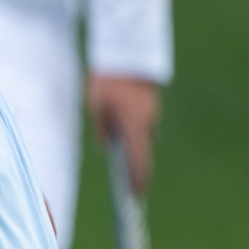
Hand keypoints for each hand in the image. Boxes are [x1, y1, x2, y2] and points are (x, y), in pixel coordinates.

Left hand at [86, 75, 160, 195]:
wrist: (128, 53)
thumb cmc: (108, 80)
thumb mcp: (97, 106)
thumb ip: (102, 128)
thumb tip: (107, 146)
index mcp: (133, 123)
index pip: (138, 158)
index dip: (137, 178)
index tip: (135, 196)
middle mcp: (147, 121)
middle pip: (144, 152)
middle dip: (139, 171)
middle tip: (134, 193)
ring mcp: (152, 114)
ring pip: (144, 139)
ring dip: (137, 154)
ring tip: (130, 174)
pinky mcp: (151, 107)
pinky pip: (144, 128)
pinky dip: (137, 139)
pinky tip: (129, 146)